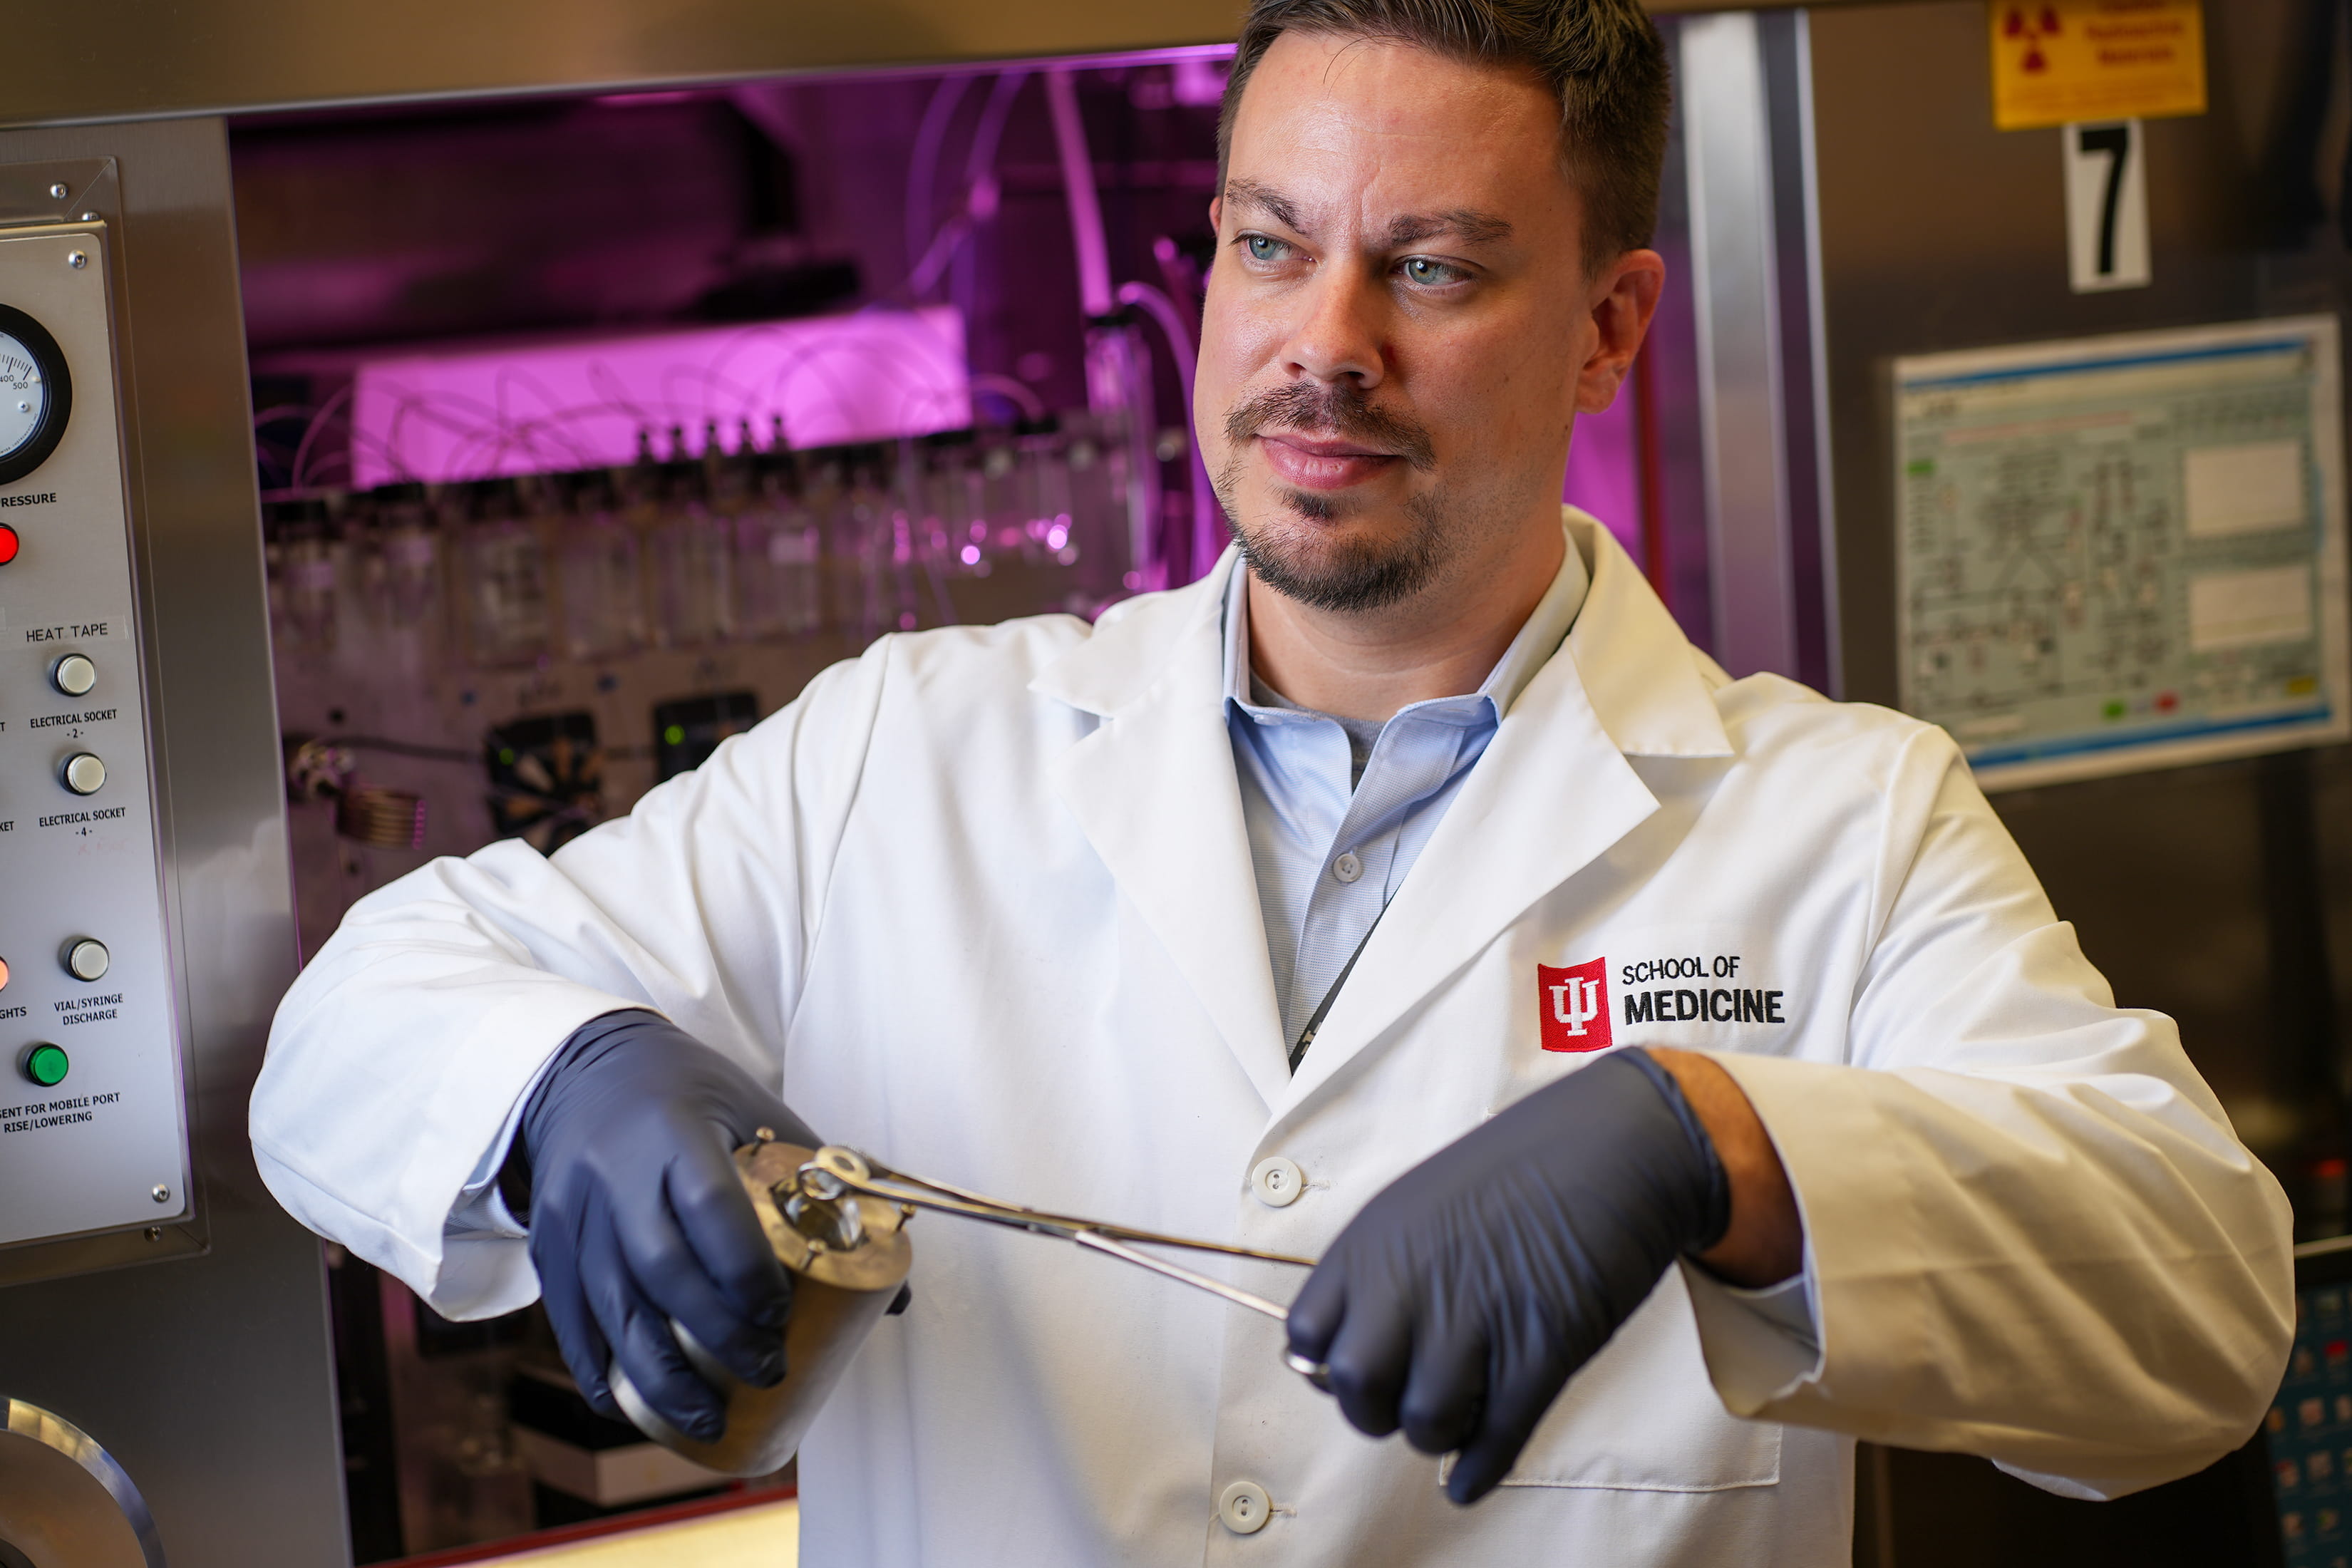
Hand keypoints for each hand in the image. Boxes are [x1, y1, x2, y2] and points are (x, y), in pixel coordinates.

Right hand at [515, 1010, 810, 1441]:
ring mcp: (574, 1212)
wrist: (582, 1068)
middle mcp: (616, 1174)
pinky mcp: (548, 1241)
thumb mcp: (755, 1110)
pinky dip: (598, 1371)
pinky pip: (568, 1319)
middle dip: (716, 1336)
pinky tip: (629, 1409)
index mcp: (676, 1133)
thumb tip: (891, 1280)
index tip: (781, 1317)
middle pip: (662, 1270)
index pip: (710, 1207)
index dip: (746, 1272)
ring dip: (659, 1377)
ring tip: (706, 1420)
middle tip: (766, 1372)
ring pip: (612, 1308)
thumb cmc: (689, 1092)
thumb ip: (818, 1183)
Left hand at [1284, 1048, 1730, 1502]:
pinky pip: (1495, 1435)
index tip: (1355, 1375)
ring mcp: (1478, 1317)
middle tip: (1409, 1401)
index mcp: (1374, 1243)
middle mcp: (1413, 1282)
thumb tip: (1343, 1356)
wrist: (1611, 1146)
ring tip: (1458, 1413)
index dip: (1327, 1368)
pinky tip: (1469, 1481)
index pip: (1307, 1336)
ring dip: (1438, 1434)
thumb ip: (1378, 1274)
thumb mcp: (1419, 1205)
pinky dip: (1478, 1469)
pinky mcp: (1541, 1347)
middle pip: (1357, 1390)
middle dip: (1377, 1412)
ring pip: (1424, 1423)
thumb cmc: (1517, 1173)